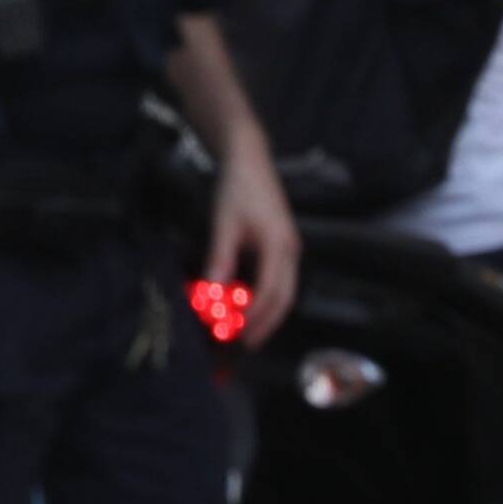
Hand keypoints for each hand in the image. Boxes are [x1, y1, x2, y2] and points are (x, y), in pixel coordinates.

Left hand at [210, 148, 301, 349]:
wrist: (249, 157)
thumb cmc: (236, 187)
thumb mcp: (224, 223)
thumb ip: (220, 259)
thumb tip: (211, 295)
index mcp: (280, 246)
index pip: (270, 292)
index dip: (254, 317)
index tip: (236, 334)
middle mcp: (290, 250)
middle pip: (284, 298)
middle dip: (266, 324)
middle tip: (244, 346)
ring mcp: (289, 248)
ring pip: (284, 292)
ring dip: (267, 314)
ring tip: (246, 333)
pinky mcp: (282, 245)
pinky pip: (279, 281)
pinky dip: (266, 298)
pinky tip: (248, 307)